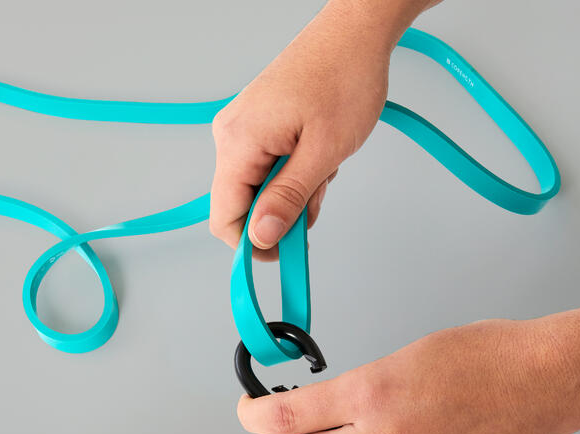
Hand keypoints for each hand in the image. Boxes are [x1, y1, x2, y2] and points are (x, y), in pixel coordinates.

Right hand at [209, 2, 394, 259]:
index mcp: (238, 143)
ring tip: (324, 166)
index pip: (224, 218)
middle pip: (243, 207)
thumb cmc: (343, 79)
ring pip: (261, 191)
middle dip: (283, 215)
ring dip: (295, 194)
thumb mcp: (322, 153)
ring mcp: (244, 131)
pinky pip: (270, 170)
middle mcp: (231, 136)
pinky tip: (318, 156)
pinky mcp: (259, 128)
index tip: (285, 253)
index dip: (253, 245)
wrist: (354, 35)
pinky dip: (296, 175)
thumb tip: (261, 237)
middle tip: (318, 196)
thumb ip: (288, 199)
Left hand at [237, 319, 579, 433]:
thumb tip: (343, 404)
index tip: (250, 410)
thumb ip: (368, 386)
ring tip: (375, 417)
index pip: (288, 417)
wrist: (550, 382)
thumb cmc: (493, 354)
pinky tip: (416, 428)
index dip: (255, 417)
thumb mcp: (412, 354)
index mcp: (374, 395)